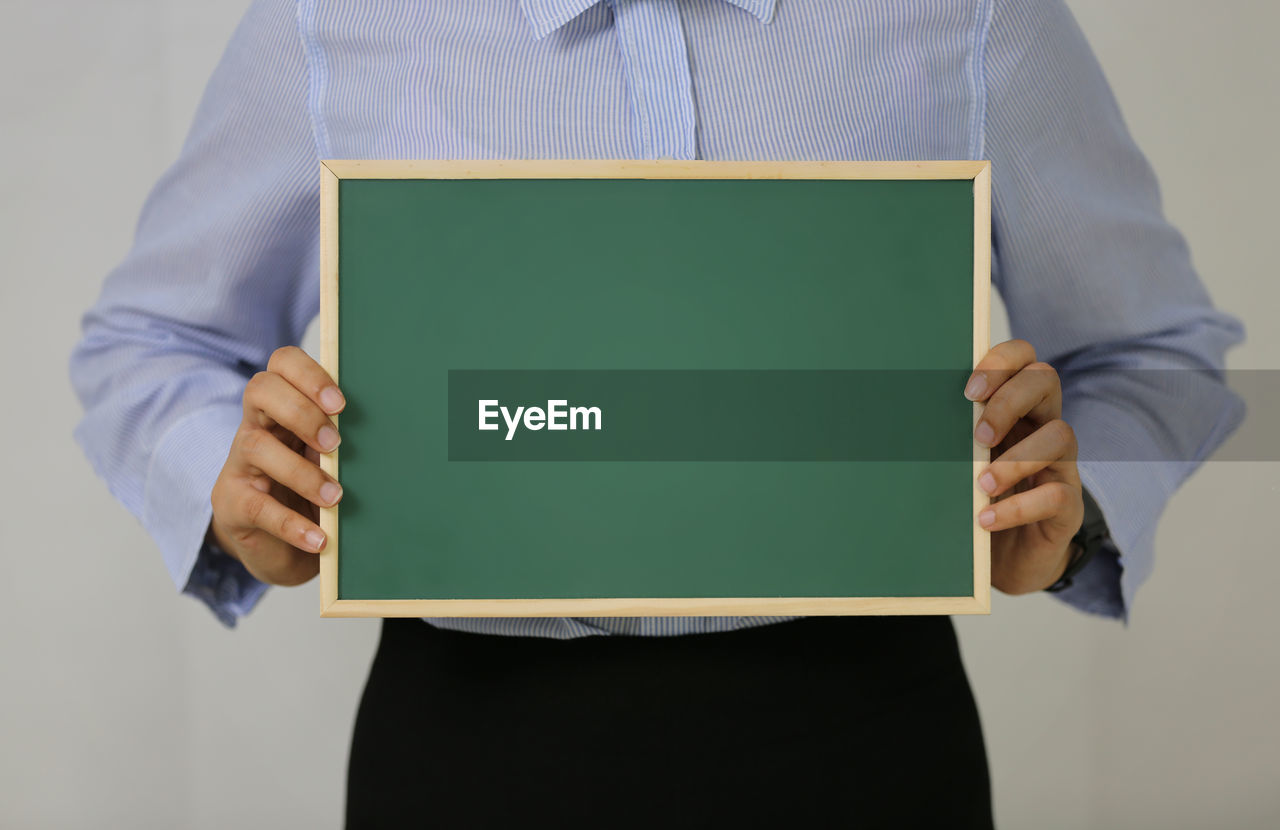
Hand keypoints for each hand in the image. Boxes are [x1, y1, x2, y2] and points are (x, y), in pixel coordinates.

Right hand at [210, 346, 344, 585]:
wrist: (277, 545)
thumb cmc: (310, 492)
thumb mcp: (328, 461)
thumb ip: (344, 438)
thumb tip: (399, 425)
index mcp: (282, 407)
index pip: (282, 364)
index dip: (309, 375)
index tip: (340, 404)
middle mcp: (255, 426)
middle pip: (260, 390)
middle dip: (301, 412)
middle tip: (336, 443)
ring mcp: (238, 464)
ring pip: (256, 446)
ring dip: (302, 472)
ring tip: (336, 497)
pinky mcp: (231, 504)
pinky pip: (258, 508)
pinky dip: (292, 524)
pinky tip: (319, 538)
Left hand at [965, 339, 1083, 593]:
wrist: (1004, 560)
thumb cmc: (974, 499)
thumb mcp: (957, 463)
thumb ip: (946, 438)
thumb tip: (895, 419)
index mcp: (1015, 408)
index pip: (1023, 358)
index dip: (1000, 362)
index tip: (968, 391)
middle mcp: (1042, 427)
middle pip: (1045, 380)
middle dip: (1009, 401)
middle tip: (978, 436)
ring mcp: (1060, 465)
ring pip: (1061, 435)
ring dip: (1016, 457)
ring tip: (982, 483)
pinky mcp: (1068, 507)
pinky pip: (1057, 495)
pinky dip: (1018, 507)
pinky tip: (986, 517)